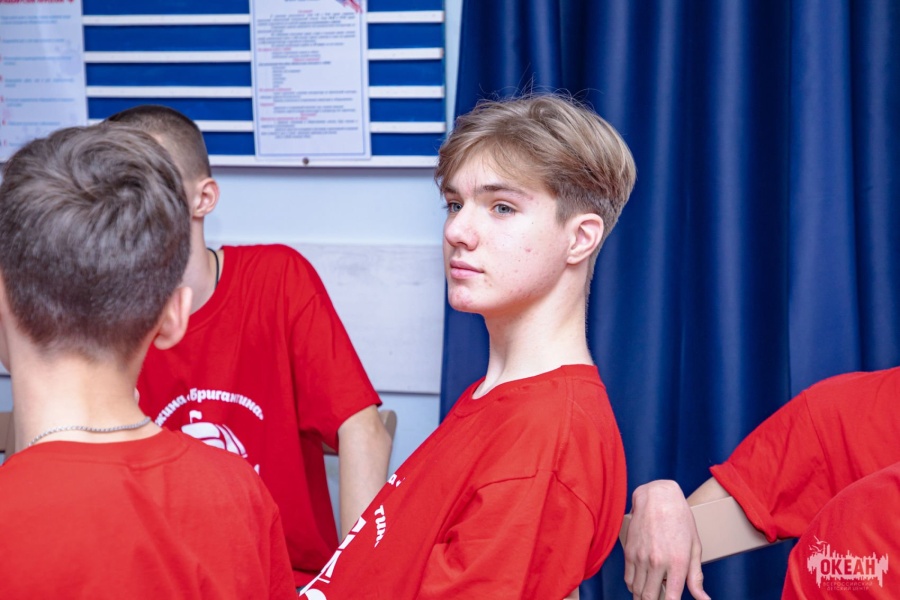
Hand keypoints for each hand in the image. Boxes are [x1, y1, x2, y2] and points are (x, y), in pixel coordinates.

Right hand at [623, 480, 709, 599]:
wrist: (658, 497)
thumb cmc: (680, 520)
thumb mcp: (694, 547)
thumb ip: (696, 577)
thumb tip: (703, 599)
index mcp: (678, 563)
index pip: (670, 599)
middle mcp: (657, 562)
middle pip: (650, 598)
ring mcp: (641, 557)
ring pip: (636, 590)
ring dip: (642, 598)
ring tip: (648, 598)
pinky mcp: (629, 551)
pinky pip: (628, 578)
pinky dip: (633, 587)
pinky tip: (639, 587)